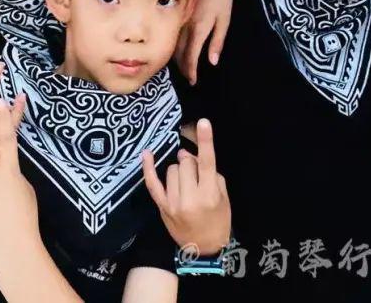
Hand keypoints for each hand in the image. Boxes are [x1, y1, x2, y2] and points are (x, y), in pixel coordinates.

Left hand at [141, 118, 230, 255]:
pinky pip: (152, 184)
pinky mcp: (162, 207)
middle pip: (186, 163)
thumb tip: (189, 155)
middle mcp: (191, 197)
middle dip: (191, 163)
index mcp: (210, 194)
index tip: (202, 122)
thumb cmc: (218, 220)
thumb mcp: (224, 197)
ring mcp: (174, 203)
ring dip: (179, 170)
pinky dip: (148, 168)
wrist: (204, 248)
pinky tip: (146, 154)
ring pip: (172, 170)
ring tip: (186, 182)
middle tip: (196, 172)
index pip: (208, 162)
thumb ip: (211, 174)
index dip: (206, 140)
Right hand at [176, 0, 233, 84]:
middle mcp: (185, 25)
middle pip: (179, 53)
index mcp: (198, 28)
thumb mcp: (224, 19)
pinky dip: (175, 46)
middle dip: (183, 68)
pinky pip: (173, 34)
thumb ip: (217, 41)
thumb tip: (212, 62)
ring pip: (174, 45)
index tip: (193, 81)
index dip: (191, 71)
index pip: (190, 56)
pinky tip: (178, 50)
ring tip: (183, 68)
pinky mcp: (177, 13)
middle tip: (188, 78)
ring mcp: (179, 18)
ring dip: (177, 59)